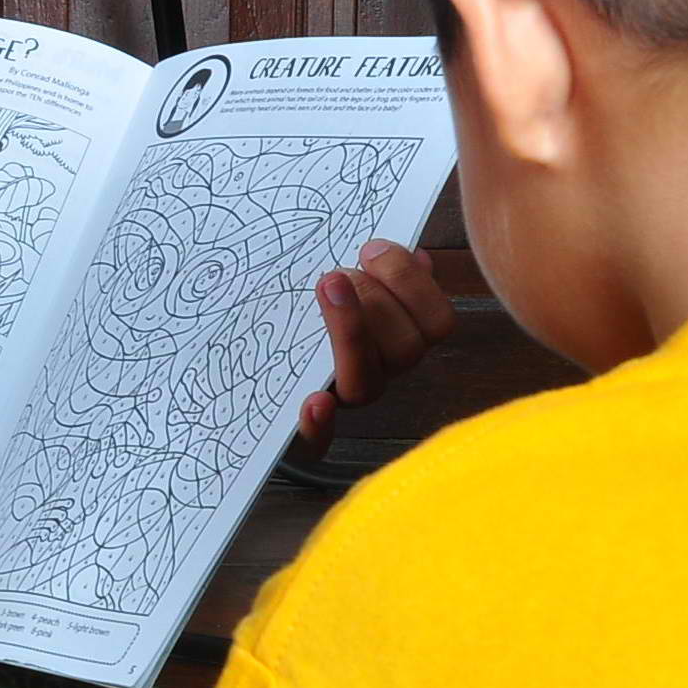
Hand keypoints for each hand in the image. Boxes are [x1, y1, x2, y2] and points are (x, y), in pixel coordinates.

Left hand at [296, 238, 456, 460]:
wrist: (250, 371)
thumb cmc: (304, 312)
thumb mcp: (343, 285)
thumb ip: (382, 274)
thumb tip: (416, 255)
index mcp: (398, 337)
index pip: (436, 323)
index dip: (413, 285)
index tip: (371, 247)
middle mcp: (378, 372)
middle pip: (404, 350)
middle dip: (374, 302)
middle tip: (336, 273)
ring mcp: (340, 400)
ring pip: (366, 384)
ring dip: (351, 335)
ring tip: (324, 289)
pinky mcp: (302, 428)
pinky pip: (315, 440)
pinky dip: (319, 424)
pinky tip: (315, 403)